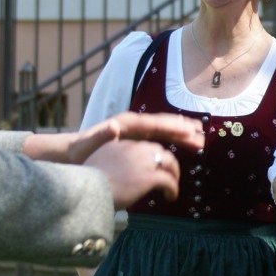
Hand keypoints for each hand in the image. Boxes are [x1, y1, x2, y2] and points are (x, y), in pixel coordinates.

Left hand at [66, 112, 204, 163]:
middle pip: (163, 123)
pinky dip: (173, 139)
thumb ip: (102, 136)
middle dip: (182, 128)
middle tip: (201, 133)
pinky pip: (159, 137)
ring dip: (181, 133)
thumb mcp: (89, 144)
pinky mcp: (137, 138)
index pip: (154, 123)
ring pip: (164, 129)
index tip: (188, 130)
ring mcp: (136, 130)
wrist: (74, 152)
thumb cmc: (82, 150)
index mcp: (126, 123)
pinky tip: (183, 143)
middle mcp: (134, 123)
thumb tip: (114, 126)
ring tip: (200, 138)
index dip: (172, 126)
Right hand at [83, 139, 181, 205]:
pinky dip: (173, 189)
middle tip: (168, 174)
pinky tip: (170, 197)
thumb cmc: (88, 182)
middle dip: (166, 162)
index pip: (143, 146)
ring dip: (173, 174)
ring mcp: (144, 162)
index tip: (152, 167)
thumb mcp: (98, 163)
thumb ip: (110, 162)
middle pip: (159, 150)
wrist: (87, 189)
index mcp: (121, 144)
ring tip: (172, 186)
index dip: (150, 157)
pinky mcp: (150, 176)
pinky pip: (169, 181)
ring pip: (169, 162)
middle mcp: (135, 149)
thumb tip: (116, 172)